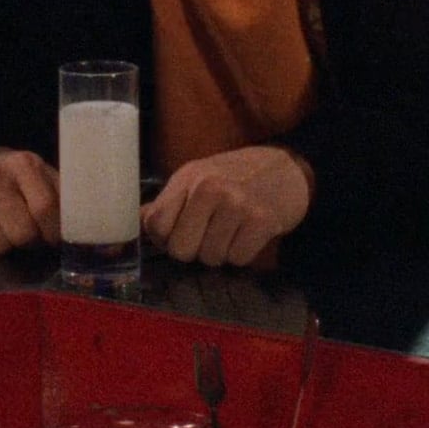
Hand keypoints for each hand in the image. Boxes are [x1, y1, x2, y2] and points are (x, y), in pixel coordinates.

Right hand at [0, 148, 60, 254]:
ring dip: (6, 244)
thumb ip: (63, 201)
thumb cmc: (22, 182)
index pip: (44, 208)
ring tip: (4, 226)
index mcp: (24, 164)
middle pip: (21, 233)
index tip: (52, 236)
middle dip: (29, 241)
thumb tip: (85, 227)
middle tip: (28, 233)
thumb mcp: (46, 181)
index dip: (52, 231)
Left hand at [141, 145, 311, 266]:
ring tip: (232, 232)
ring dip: (221, 253)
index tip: (182, 233)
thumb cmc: (237, 176)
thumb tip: (141, 223)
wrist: (288, 168)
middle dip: (194, 250)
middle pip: (181, 249)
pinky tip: (248, 235)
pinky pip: (238, 259)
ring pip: (210, 258)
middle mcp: (209, 188)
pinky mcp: (261, 221)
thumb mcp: (198, 177)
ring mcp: (236, 204)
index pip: (156, 225)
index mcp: (188, 177)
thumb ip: (169, 201)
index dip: (167, 238)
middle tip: (210, 235)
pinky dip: (243, 254)